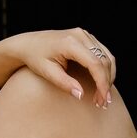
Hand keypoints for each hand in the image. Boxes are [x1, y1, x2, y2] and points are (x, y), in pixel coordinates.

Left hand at [2, 27, 116, 107]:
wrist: (28, 44)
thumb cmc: (35, 58)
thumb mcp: (47, 72)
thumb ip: (64, 83)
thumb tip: (81, 95)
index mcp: (70, 43)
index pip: (94, 64)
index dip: (102, 82)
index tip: (103, 99)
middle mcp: (80, 35)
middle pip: (104, 60)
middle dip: (106, 82)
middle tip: (103, 102)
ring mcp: (85, 35)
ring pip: (107, 57)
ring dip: (108, 77)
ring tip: (102, 96)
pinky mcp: (87, 37)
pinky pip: (103, 53)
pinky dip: (105, 69)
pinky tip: (101, 83)